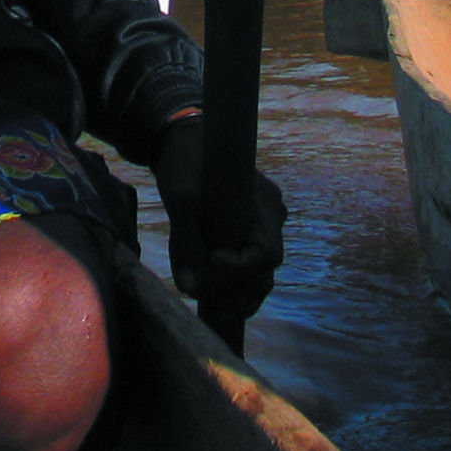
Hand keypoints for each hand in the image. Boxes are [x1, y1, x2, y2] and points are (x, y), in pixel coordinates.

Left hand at [150, 115, 286, 324]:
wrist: (181, 142)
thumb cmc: (185, 161)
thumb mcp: (181, 197)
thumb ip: (185, 242)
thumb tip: (190, 287)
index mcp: (265, 206)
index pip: (267, 253)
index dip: (240, 267)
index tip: (211, 259)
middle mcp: (269, 221)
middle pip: (264, 273)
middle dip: (236, 291)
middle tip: (205, 295)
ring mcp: (257, 230)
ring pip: (258, 279)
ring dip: (235, 298)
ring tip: (211, 308)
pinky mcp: (241, 237)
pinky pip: (246, 273)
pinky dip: (233, 292)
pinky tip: (215, 305)